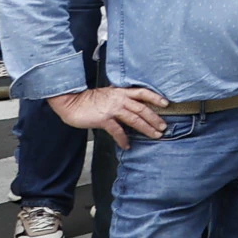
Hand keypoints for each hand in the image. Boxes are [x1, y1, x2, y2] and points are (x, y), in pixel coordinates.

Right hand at [52, 84, 168, 143]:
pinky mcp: (104, 119)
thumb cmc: (87, 99)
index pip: (143, 92)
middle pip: (143, 109)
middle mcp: (119, 99)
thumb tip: (130, 105)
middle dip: (155, 118)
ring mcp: (112, 109)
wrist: (71, 102)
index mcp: (121, 92)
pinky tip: (127, 145)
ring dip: (146, 128)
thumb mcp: (107, 94)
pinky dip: (123, 139)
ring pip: (135, 119)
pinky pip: (117, 131)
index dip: (155, 97)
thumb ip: (119, 98)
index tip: (166, 104)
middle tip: (163, 127)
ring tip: (155, 135)